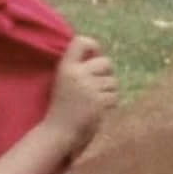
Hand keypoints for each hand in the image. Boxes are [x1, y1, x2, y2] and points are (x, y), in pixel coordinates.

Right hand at [43, 36, 117, 150]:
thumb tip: (100, 55)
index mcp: (66, 67)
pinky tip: (98, 110)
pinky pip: (115, 96)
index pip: (81, 42)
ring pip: (113, 81)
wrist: (57, 132)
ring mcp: (88, 88)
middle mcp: (77, 74)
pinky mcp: (98, 102)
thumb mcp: (63, 81)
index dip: (93, 46)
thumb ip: (78, 68)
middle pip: (106, 62)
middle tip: (99, 86)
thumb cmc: (62, 107)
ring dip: (109, 92)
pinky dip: (110, 104)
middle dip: (107, 73)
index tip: (94, 57)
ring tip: (95, 101)